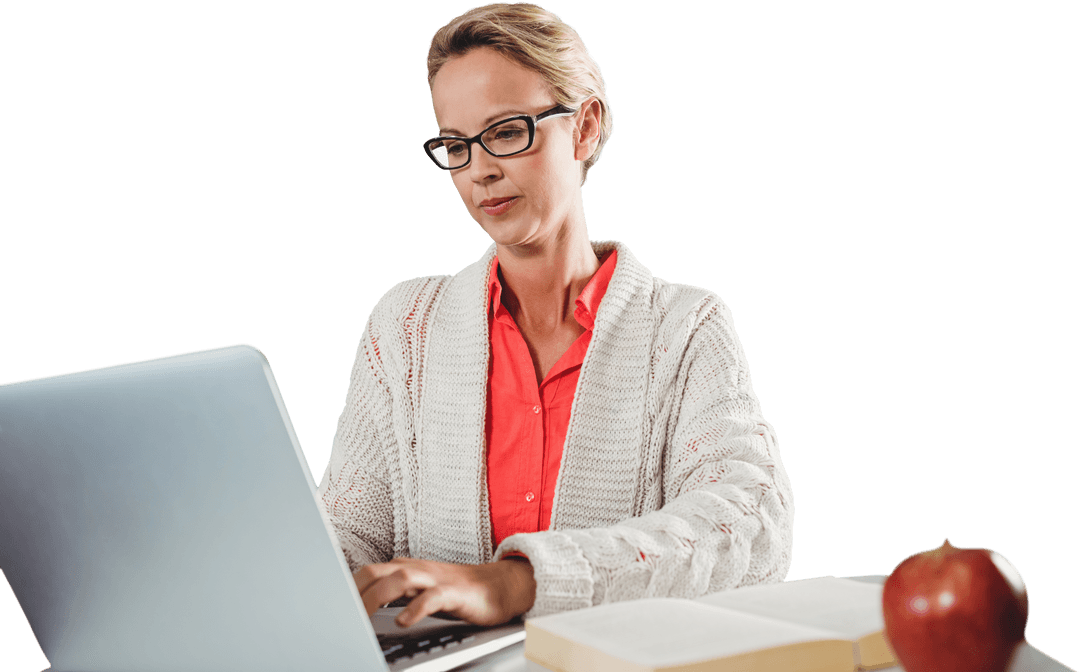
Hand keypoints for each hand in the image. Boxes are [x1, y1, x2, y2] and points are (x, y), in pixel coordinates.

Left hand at [352, 556, 535, 626]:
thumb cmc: (454, 591)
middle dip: (355, 591)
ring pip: (400, 578)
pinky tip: (405, 622)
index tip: (329, 605)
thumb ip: (393, 595)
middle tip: (340, 614)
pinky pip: (432, 598)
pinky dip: (416, 609)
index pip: (366, 573)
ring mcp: (435, 579)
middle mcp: (416, 570)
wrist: (496, 587)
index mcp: (404, 569)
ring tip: (364, 616)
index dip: (346, 587)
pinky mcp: (454, 593)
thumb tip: (362, 609)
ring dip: (378, 596)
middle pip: (376, 571)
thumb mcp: (418, 591)